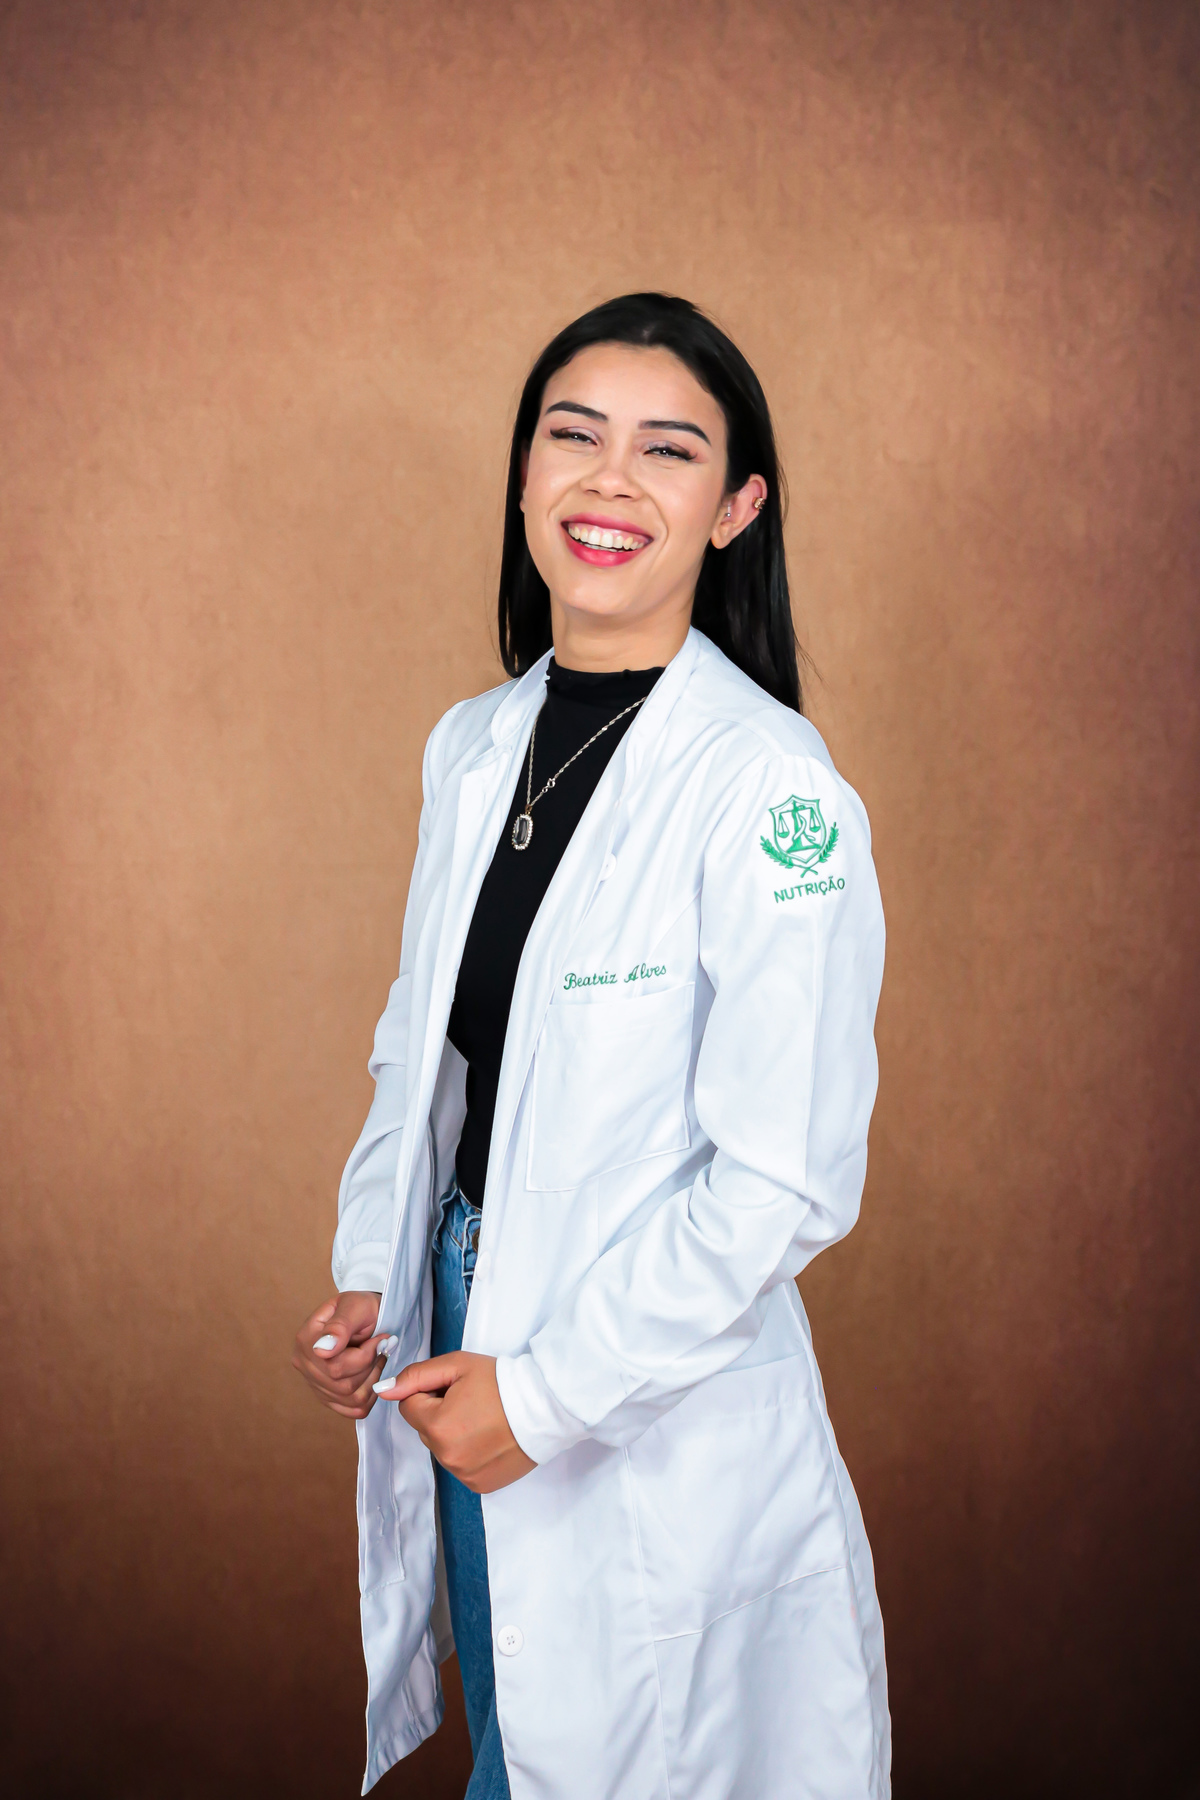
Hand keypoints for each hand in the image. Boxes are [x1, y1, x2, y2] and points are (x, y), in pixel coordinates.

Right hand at [292, 1291, 388, 1418]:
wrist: (365, 1314)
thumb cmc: (360, 1307)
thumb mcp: (354, 1306)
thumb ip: (339, 1326)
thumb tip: (322, 1351)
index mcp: (306, 1341)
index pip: (334, 1366)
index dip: (364, 1356)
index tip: (379, 1338)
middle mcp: (305, 1365)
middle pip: (342, 1385)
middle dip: (369, 1366)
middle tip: (381, 1346)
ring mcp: (315, 1383)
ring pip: (350, 1398)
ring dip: (372, 1379)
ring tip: (378, 1357)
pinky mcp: (329, 1396)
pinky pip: (353, 1409)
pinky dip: (370, 1395)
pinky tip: (373, 1374)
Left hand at [378, 1352, 536, 1493]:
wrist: (545, 1407)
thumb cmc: (502, 1382)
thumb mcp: (458, 1365)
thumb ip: (416, 1376)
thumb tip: (383, 1390)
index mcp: (437, 1426)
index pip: (409, 1407)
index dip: (429, 1393)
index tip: (454, 1388)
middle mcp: (447, 1456)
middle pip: (426, 1429)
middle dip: (440, 1413)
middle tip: (472, 1401)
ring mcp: (464, 1474)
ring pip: (442, 1448)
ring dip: (454, 1434)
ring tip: (484, 1418)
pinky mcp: (480, 1485)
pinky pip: (460, 1466)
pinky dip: (470, 1452)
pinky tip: (490, 1438)